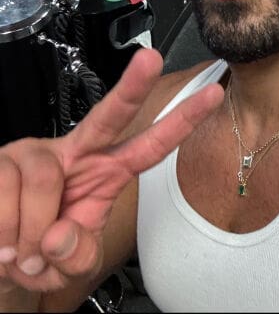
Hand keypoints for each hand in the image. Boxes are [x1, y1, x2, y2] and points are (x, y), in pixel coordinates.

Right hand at [0, 49, 223, 294]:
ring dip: (29, 231)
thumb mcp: (71, 264)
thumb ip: (78, 256)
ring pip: (44, 179)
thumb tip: (58, 236)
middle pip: (110, 115)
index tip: (212, 95)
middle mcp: (76, 153)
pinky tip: (4, 241)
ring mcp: (36, 153)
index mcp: (106, 172)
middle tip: (152, 58)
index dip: (181, 122)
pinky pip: (6, 192)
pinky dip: (4, 230)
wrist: (0, 258)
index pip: (150, 146)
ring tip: (21, 251)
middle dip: (134, 86)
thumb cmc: (42, 253)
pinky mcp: (0, 161)